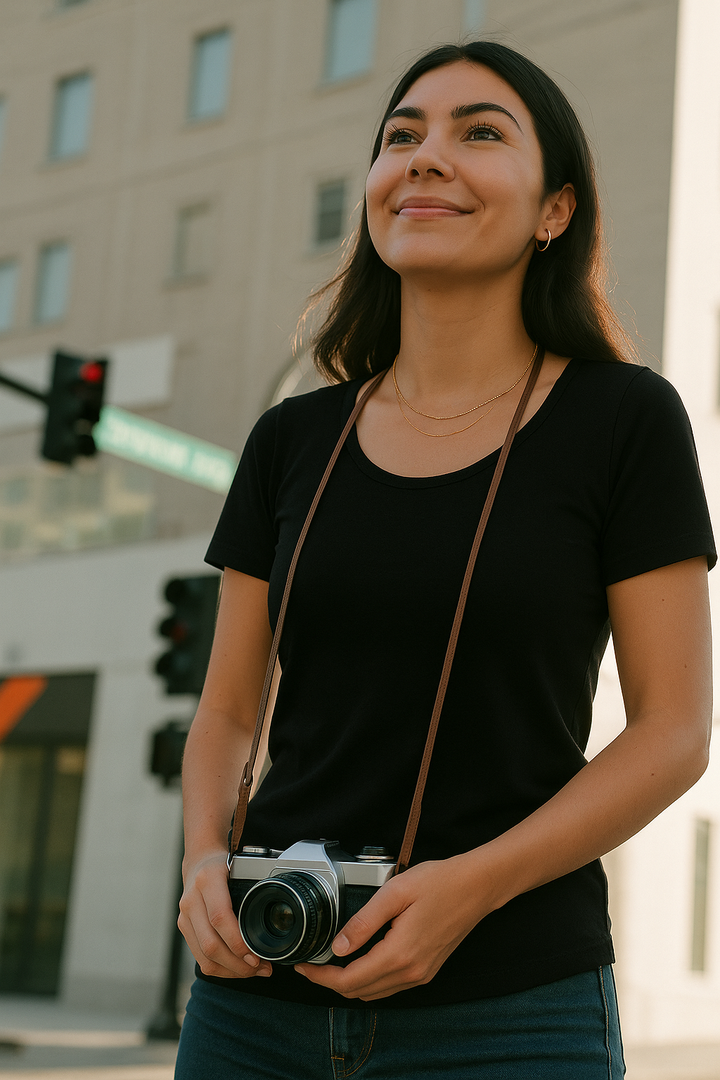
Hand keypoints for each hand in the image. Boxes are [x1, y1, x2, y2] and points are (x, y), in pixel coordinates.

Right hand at [178, 850, 271, 979]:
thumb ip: (254, 889)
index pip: (220, 918)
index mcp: (208, 880)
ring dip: (231, 971)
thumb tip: (275, 922)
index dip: (238, 942)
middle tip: (261, 967)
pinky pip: (200, 958)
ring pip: (204, 957)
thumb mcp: (240, 868)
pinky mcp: (184, 928)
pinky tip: (238, 968)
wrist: (199, 861)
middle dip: (238, 964)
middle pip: (211, 944)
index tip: (257, 955)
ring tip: (254, 971)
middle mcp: (192, 900)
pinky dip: (221, 969)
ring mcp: (185, 916)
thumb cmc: (224, 866)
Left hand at [295, 854, 489, 999]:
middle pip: (360, 992)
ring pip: (375, 993)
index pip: (350, 980)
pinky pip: (390, 986)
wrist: (477, 886)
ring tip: (330, 963)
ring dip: (350, 983)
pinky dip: (370, 980)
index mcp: (400, 954)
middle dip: (331, 982)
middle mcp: (411, 972)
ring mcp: (421, 974)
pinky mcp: (427, 970)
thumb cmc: (439, 882)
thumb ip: (364, 921)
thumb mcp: (395, 893)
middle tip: (312, 964)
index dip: (321, 978)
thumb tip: (338, 947)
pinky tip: (360, 960)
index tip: (303, 968)